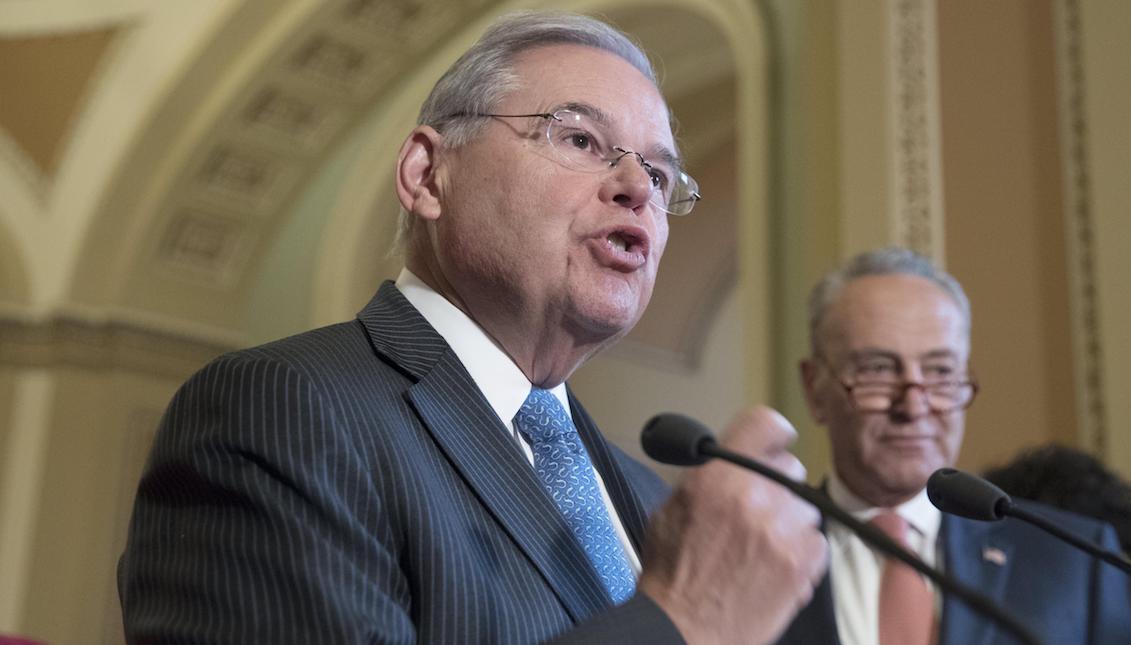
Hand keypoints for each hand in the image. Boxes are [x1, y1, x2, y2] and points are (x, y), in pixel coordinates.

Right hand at [637, 407, 828, 643]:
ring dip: (789, 520)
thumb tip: (732, 461)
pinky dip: (802, 551)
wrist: (684, 630)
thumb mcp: (672, 508)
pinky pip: (819, 541)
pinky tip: (775, 565)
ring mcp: (784, 531)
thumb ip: (708, 477)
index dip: (772, 433)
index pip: (765, 424)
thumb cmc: (673, 574)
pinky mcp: (804, 563)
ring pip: (806, 506)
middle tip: (757, 508)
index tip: (775, 442)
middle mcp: (755, 496)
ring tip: (762, 545)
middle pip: (791, 467)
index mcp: (717, 477)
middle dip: (776, 485)